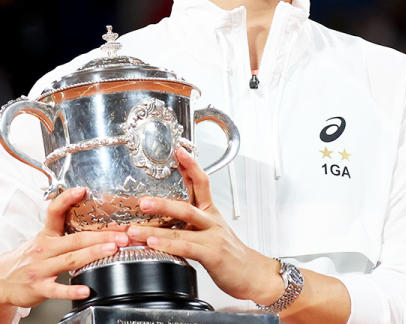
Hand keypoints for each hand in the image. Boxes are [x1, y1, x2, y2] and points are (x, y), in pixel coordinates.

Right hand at [0, 187, 128, 307]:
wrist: (1, 280)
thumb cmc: (30, 259)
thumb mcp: (44, 240)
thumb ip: (66, 232)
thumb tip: (98, 222)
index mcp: (47, 235)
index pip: (54, 212)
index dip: (67, 199)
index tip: (83, 190)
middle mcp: (44, 249)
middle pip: (75, 239)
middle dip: (102, 236)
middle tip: (122, 235)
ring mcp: (41, 268)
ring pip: (71, 259)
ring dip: (93, 254)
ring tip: (112, 250)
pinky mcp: (39, 287)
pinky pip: (57, 289)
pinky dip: (72, 290)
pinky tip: (86, 289)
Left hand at [126, 148, 283, 305]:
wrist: (251, 273)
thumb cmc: (230, 255)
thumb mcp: (211, 232)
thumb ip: (189, 223)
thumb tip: (165, 216)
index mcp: (210, 212)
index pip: (201, 183)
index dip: (191, 166)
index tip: (178, 152)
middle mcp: (211, 221)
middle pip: (187, 205)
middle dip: (163, 203)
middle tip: (142, 201)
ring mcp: (213, 237)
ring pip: (183, 229)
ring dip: (155, 229)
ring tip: (134, 230)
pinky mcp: (212, 254)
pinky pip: (187, 248)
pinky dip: (168, 245)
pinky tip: (153, 245)